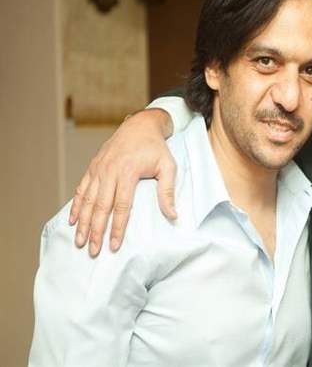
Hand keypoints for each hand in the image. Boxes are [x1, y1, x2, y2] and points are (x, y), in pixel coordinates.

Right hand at [69, 108, 176, 256]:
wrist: (140, 126)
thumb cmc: (156, 148)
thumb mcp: (168, 166)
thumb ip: (168, 191)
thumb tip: (174, 215)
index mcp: (128, 172)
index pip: (121, 206)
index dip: (117, 228)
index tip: (114, 245)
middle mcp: (109, 171)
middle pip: (101, 207)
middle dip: (96, 231)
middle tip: (93, 250)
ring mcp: (98, 169)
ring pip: (88, 200)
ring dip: (83, 222)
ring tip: (79, 241)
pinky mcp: (93, 167)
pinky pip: (82, 189)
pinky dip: (76, 206)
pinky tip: (73, 220)